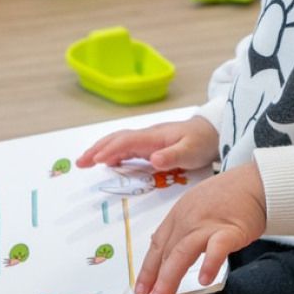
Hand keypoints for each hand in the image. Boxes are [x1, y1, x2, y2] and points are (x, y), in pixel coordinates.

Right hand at [76, 116, 218, 170]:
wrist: (213, 131)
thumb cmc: (202, 141)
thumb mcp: (191, 151)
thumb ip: (172, 155)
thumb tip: (153, 160)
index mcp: (154, 136)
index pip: (126, 141)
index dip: (110, 150)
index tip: (96, 161)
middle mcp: (147, 136)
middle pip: (116, 139)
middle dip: (97, 149)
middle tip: (80, 163)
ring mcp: (148, 140)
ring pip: (119, 142)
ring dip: (101, 150)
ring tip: (86, 162)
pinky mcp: (151, 145)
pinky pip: (127, 147)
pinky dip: (113, 153)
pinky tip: (108, 162)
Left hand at [135, 162, 265, 293]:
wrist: (257, 183)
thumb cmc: (231, 197)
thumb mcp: (198, 208)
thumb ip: (183, 229)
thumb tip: (168, 256)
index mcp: (179, 215)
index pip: (157, 245)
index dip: (147, 270)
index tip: (141, 291)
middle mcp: (188, 219)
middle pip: (166, 254)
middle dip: (155, 284)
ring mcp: (208, 223)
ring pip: (182, 253)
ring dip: (169, 280)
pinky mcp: (230, 229)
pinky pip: (217, 247)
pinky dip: (209, 263)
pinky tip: (204, 280)